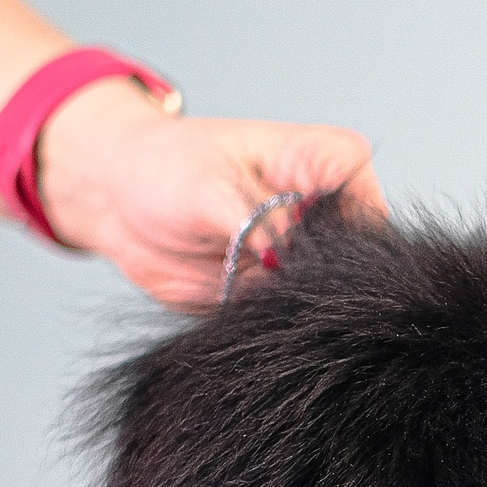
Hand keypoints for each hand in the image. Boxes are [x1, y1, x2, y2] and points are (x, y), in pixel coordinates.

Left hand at [33, 78, 385, 306]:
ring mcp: (307, 255)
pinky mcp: (281, 292)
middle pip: (359, 262)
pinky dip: (270, 323)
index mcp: (328, 163)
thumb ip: (258, 224)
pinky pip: (294, 320)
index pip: (368, 206)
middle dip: (319, 281)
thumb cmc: (164, 167)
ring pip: (329, 297)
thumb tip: (290, 260)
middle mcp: (329, 211)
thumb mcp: (211, 188)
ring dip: (293, 307)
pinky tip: (237, 304)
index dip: (345, 238)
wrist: (118, 199)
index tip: (297, 247)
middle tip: (265, 275)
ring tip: (240, 283)